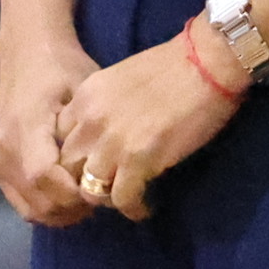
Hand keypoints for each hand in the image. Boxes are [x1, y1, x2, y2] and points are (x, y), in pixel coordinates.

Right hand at [0, 44, 100, 225]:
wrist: (27, 54)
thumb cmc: (62, 68)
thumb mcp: (84, 89)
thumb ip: (91, 130)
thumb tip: (107, 170)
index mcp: (25, 126)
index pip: (43, 176)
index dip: (74, 193)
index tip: (105, 189)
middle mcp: (5, 149)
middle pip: (37, 200)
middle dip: (74, 207)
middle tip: (105, 197)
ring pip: (29, 209)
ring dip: (62, 212)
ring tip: (90, 197)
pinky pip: (21, 202)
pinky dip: (47, 206)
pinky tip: (71, 195)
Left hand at [42, 28, 242, 220]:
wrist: (208, 61)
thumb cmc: (175, 64)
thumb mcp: (121, 79)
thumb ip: (105, 106)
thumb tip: (110, 132)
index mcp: (85, 97)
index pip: (60, 138)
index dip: (77, 153)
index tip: (93, 160)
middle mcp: (90, 121)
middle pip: (68, 166)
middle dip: (84, 179)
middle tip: (106, 186)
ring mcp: (112, 142)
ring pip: (90, 188)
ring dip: (107, 197)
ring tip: (126, 197)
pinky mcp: (138, 160)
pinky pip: (122, 198)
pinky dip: (134, 208)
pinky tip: (145, 207)